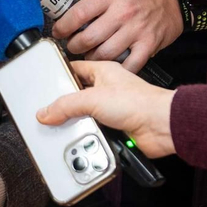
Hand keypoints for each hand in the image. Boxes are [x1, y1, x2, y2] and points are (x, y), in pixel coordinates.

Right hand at [36, 60, 175, 158]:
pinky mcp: (116, 127)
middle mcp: (107, 89)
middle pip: (78, 95)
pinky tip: (84, 138)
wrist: (161, 126)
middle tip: (52, 111)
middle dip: (66, 105)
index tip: (45, 82)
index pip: (75, 68)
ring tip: (68, 126)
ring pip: (86, 115)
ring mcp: (112, 109)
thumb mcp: (92, 99)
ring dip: (79, 123)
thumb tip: (46, 111)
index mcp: (103, 71)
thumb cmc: (139, 102)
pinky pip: (95, 130)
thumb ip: (66, 106)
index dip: (60, 74)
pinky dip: (89, 135)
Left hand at [52, 0, 182, 69]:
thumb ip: (96, 4)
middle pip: (89, 38)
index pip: (78, 14)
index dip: (63, 27)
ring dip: (92, 59)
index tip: (58, 32)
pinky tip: (111, 68)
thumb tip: (72, 21)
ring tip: (89, 56)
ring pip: (105, 54)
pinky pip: (129, 65)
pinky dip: (117, 70)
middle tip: (73, 47)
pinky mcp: (149, 45)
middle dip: (75, 46)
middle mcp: (123, 13)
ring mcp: (137, 30)